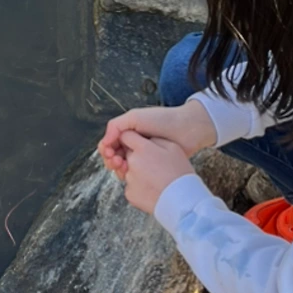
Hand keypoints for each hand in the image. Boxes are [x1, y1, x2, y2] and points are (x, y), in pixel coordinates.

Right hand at [99, 102, 215, 176]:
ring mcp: (143, 155)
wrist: (187, 129)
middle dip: (111, 160)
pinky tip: (132, 174)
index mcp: (128, 131)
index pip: (110, 143)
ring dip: (119, 168)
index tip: (109, 153)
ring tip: (124, 167)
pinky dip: (131, 175)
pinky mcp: (152, 166)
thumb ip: (116, 126)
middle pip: (114, 156)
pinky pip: (137, 173)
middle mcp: (134, 143)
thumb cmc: (163, 120)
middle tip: (117, 162)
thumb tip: (104, 141)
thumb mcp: (135, 117)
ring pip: (124, 166)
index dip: (106, 149)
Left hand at [118, 130, 195, 213]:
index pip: (126, 136)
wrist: (182, 201)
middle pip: (127, 155)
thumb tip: (145, 139)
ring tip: (156, 179)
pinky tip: (153, 189)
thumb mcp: (174, 148)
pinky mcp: (129, 194)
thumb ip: (155, 139)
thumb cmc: (180, 173)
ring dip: (138, 173)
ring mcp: (129, 179)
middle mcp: (132, 162)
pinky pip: (131, 186)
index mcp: (142, 149)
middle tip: (154, 165)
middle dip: (137, 157)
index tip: (140, 144)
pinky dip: (139, 187)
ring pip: (129, 171)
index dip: (133, 139)